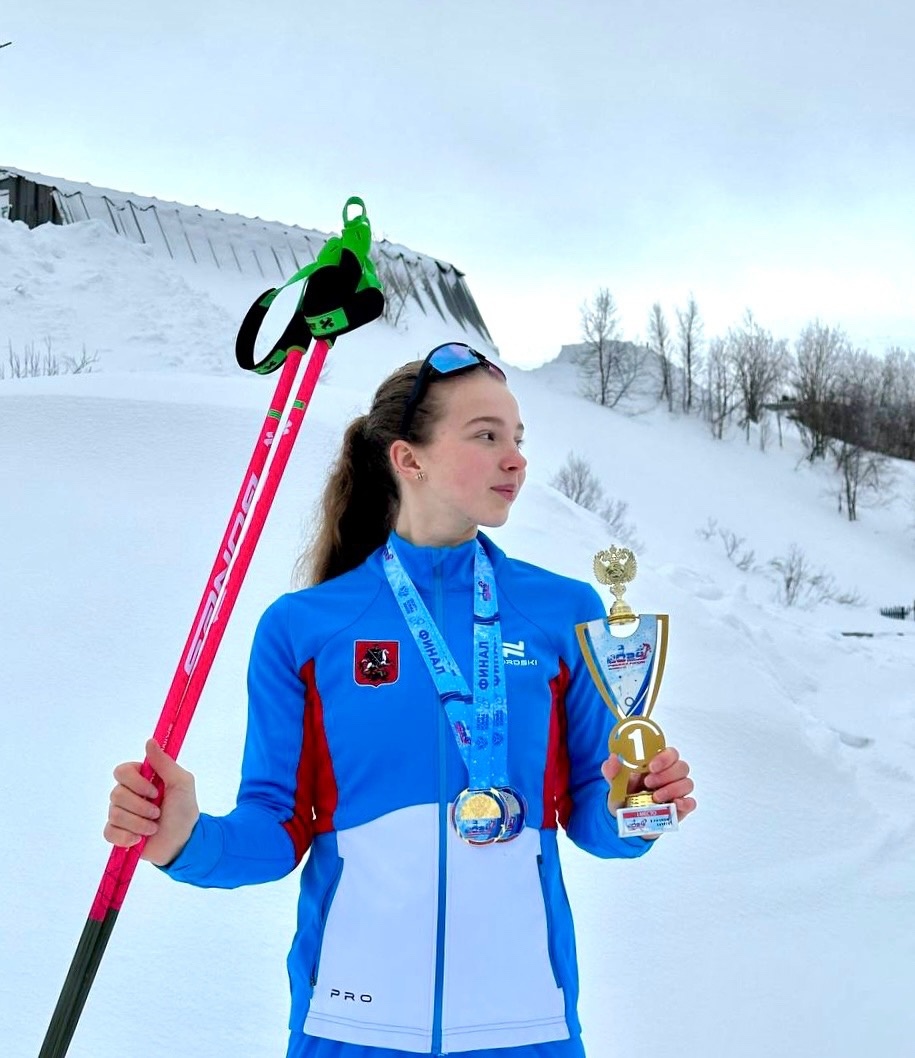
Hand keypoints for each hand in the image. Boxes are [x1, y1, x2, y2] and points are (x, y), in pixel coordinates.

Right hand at [104, 739, 199, 865]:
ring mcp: (121, 814)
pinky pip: (109, 832)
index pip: (121, 771)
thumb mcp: (181, 782)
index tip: (155, 791)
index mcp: (141, 779)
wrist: (183, 841)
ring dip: (139, 823)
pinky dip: (125, 836)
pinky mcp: (118, 833)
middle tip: (157, 813)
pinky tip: (139, 839)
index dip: (135, 783)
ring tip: (154, 827)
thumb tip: (149, 741)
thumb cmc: (184, 810)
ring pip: (114, 814)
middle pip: (116, 794)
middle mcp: (128, 794)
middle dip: (140, 807)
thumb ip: (164, 763)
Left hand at [601, 745, 696, 832]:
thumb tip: (613, 758)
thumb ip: (611, 770)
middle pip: (682, 767)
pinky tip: (674, 805)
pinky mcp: (680, 808)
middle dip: (666, 774)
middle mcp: (670, 775)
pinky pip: (691, 803)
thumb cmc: (624, 795)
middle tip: (648, 783)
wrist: (625, 820)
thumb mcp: (614, 783)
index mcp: (657, 764)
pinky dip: (685, 803)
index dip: (665, 757)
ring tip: (655, 797)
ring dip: (672, 789)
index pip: (671, 753)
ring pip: (687, 783)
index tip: (651, 766)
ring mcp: (677, 792)